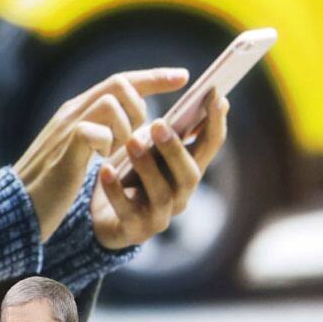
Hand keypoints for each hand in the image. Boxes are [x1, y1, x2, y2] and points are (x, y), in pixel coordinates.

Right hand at [14, 68, 189, 240]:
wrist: (16, 209)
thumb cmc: (49, 186)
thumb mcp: (78, 153)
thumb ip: (100, 136)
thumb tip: (132, 132)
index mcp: (78, 112)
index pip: (120, 81)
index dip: (153, 77)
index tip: (183, 77)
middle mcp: (72, 113)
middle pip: (119, 83)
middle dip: (139, 107)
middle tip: (134, 138)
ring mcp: (67, 129)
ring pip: (110, 102)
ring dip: (124, 128)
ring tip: (115, 154)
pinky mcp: (65, 151)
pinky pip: (94, 131)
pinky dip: (106, 145)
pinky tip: (100, 163)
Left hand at [91, 89, 229, 250]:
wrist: (105, 219)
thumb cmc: (133, 177)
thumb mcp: (152, 150)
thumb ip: (170, 129)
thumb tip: (195, 90)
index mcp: (187, 171)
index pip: (210, 147)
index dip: (216, 124)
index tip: (217, 97)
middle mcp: (180, 195)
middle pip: (189, 175)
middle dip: (175, 149)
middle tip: (157, 123)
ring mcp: (159, 216)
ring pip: (161, 194)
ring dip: (147, 166)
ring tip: (130, 141)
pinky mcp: (135, 230)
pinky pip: (126, 210)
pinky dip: (116, 190)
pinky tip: (106, 170)